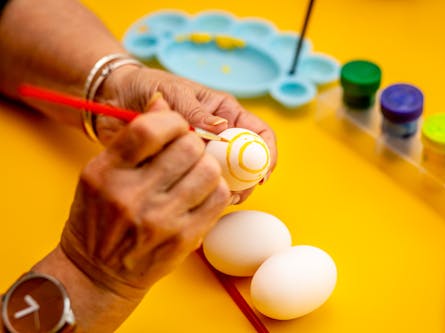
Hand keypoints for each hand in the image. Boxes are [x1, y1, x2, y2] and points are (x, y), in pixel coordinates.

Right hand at [61, 98, 231, 300]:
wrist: (98, 275)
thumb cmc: (98, 220)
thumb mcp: (99, 174)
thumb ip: (131, 139)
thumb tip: (162, 101)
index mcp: (106, 172)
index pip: (149, 128)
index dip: (172, 120)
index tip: (176, 126)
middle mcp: (132, 195)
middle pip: (188, 146)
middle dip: (194, 143)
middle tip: (188, 151)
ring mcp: (160, 219)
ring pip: (210, 170)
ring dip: (208, 165)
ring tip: (196, 172)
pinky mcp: (183, 238)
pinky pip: (219, 198)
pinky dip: (216, 190)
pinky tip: (202, 193)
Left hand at [94, 66, 276, 202]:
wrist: (113, 97)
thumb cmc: (148, 87)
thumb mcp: (175, 93)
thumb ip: (195, 112)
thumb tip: (222, 129)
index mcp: (225, 114)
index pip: (260, 134)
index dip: (267, 154)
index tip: (261, 174)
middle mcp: (218, 136)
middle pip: (247, 164)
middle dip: (246, 181)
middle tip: (234, 194)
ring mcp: (201, 154)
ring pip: (226, 178)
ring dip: (224, 190)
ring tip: (211, 198)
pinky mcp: (182, 169)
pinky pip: (199, 185)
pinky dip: (200, 194)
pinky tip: (192, 199)